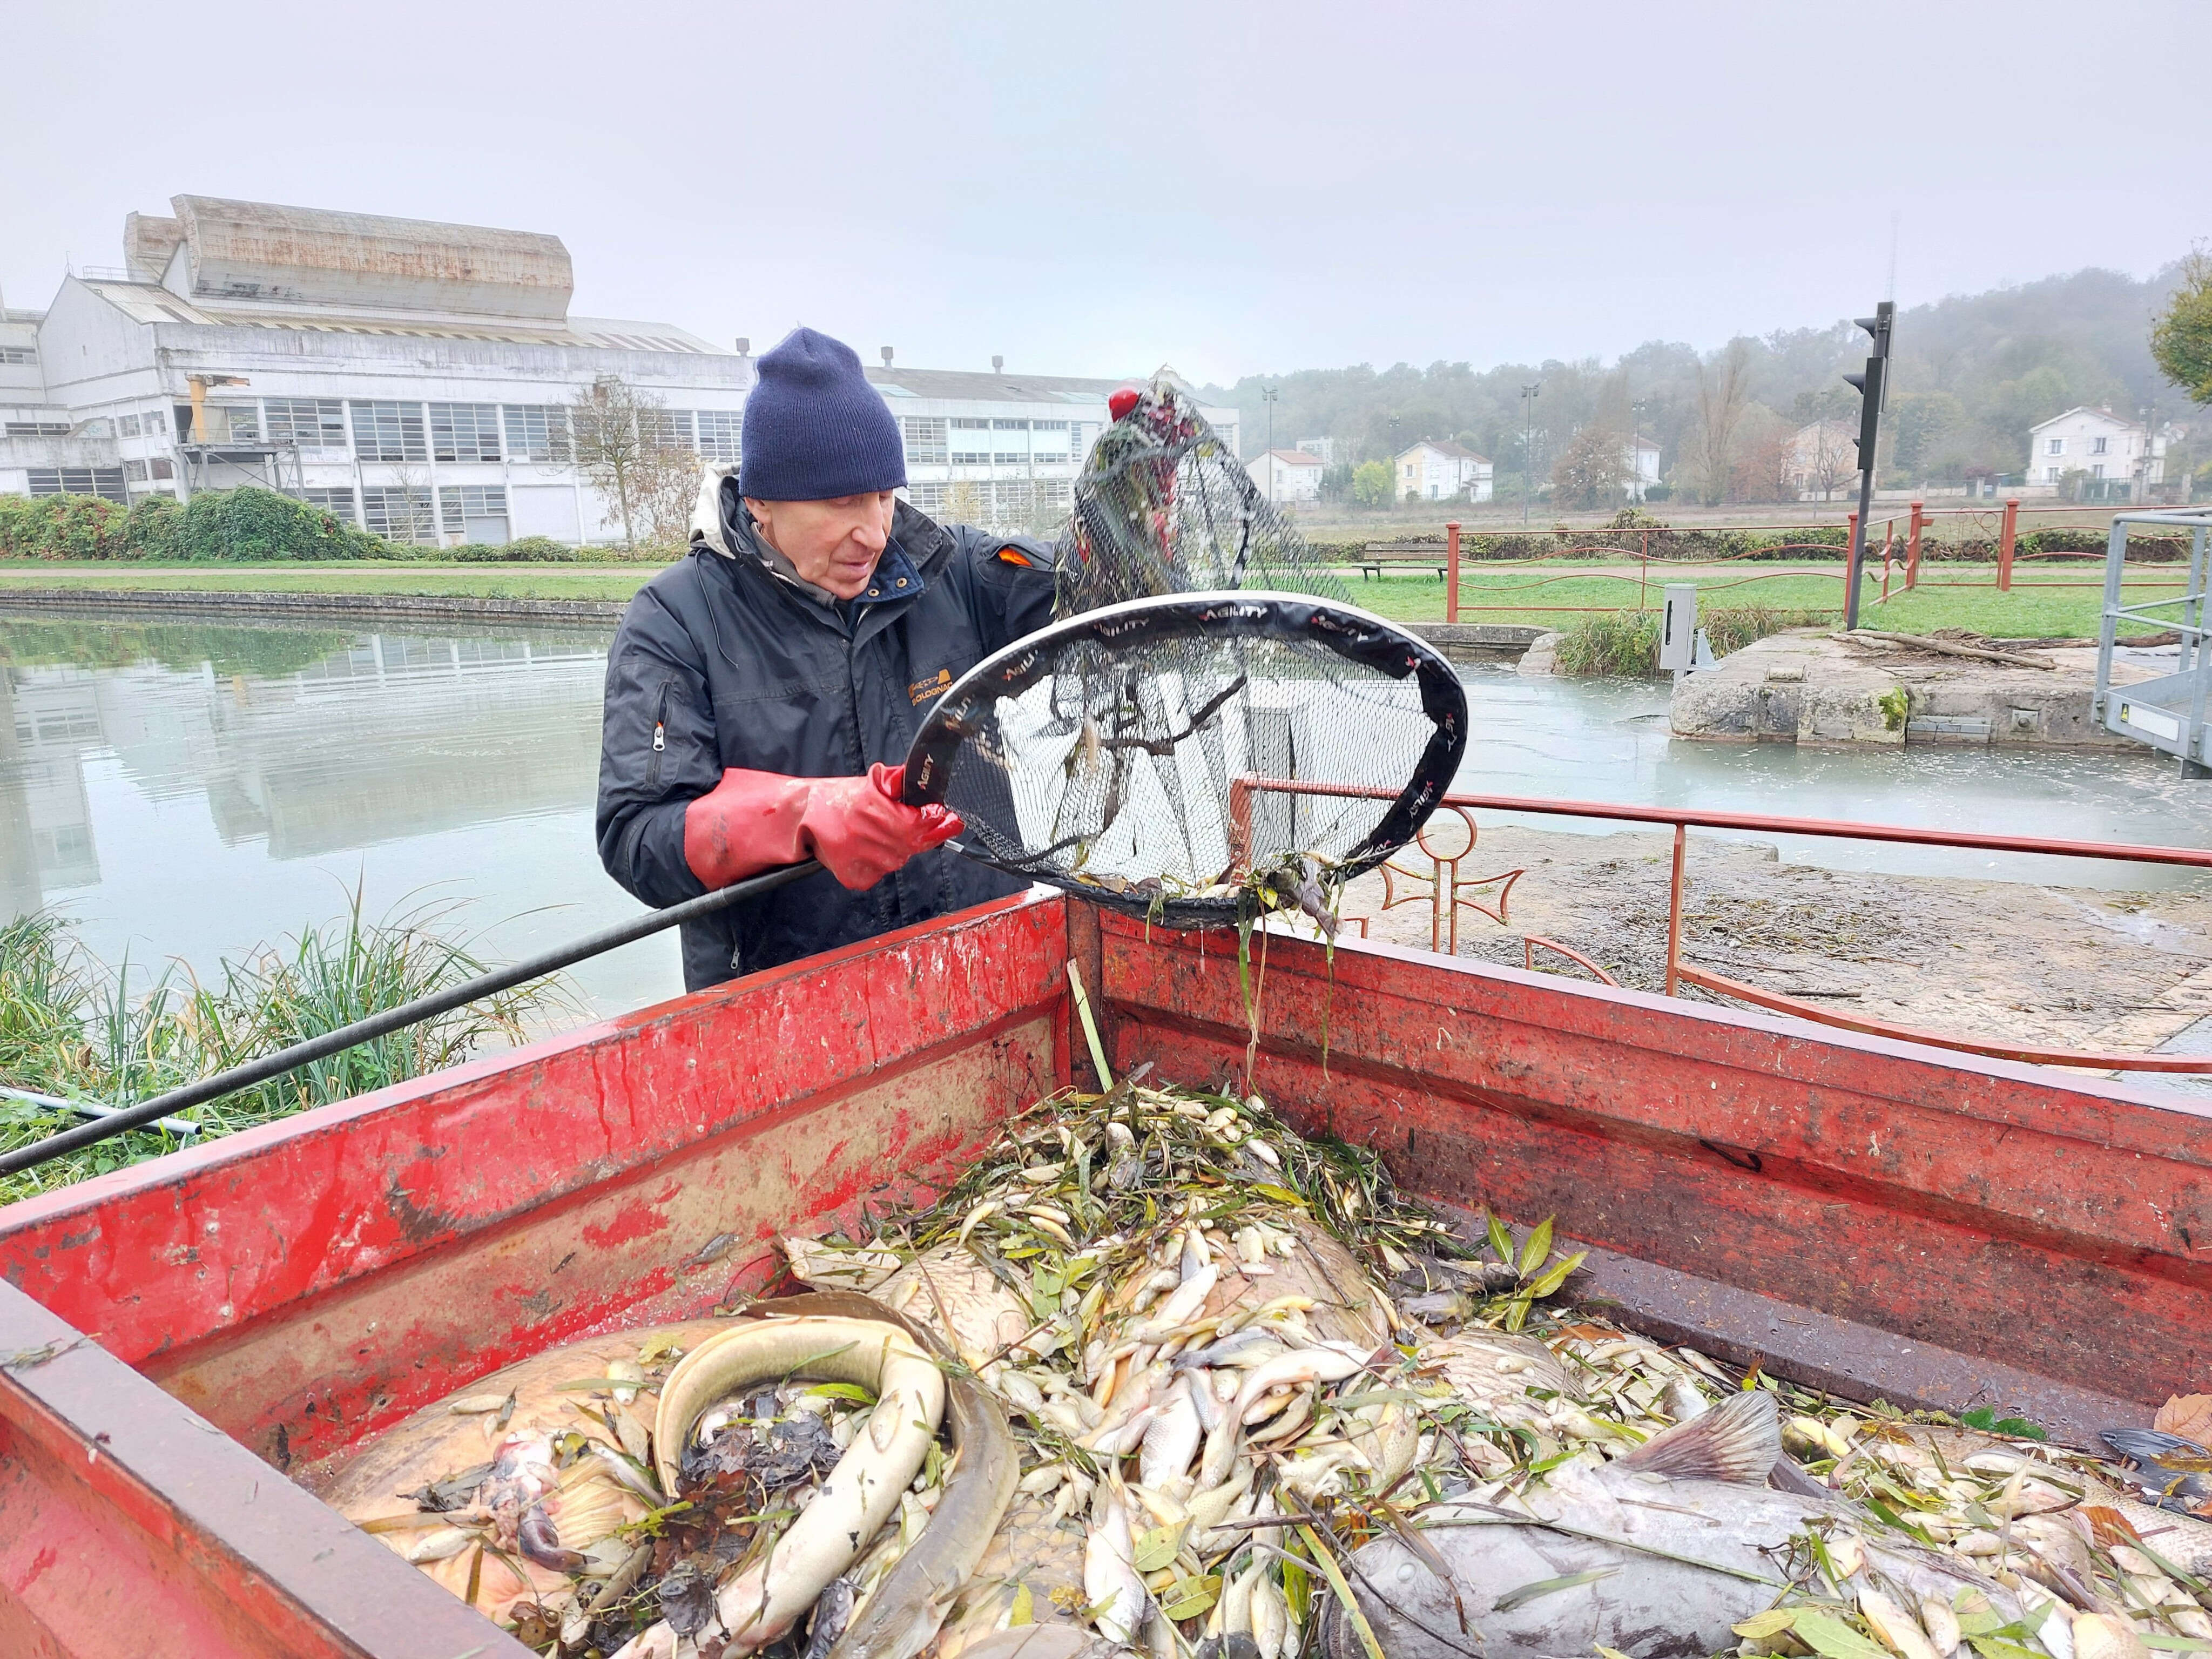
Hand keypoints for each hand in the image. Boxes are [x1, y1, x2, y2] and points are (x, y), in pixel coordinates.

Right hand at [683, 765, 961, 892]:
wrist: (799, 818)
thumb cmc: (836, 800)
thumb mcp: (867, 784)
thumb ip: (895, 785)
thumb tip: (917, 784)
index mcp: (869, 807)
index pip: (915, 821)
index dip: (934, 821)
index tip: (947, 818)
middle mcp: (863, 833)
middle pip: (911, 843)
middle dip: (919, 835)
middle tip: (921, 825)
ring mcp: (857, 857)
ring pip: (897, 860)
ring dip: (896, 849)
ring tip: (879, 835)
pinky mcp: (852, 876)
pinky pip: (879, 873)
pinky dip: (878, 864)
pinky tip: (866, 850)